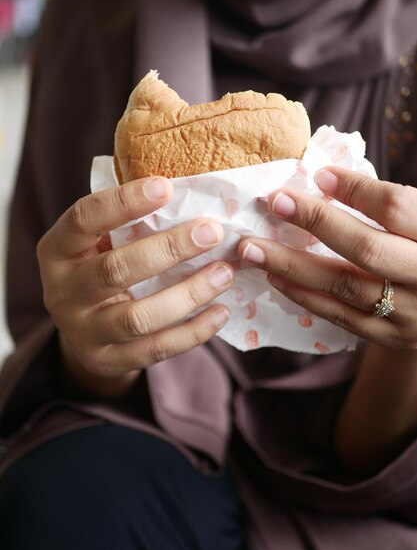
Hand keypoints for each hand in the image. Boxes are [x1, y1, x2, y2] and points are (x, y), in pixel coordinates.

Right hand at [37, 177, 232, 393]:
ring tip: (225, 273)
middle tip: (212, 232)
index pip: (83, 219)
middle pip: (116, 270)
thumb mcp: (99, 240)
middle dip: (169, 249)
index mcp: (57, 250)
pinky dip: (193, 332)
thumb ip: (127, 219)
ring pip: (138, 317)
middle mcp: (62, 292)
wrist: (83, 330)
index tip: (166, 187)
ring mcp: (83, 332)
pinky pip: (155, 350)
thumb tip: (188, 188)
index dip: (123, 202)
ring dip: (188, 294)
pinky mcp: (107, 361)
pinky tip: (221, 312)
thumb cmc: (100, 266)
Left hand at [238, 167, 416, 350]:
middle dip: (316, 222)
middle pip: (366, 249)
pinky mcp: (393, 338)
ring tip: (254, 248)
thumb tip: (326, 180)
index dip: (356, 189)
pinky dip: (305, 296)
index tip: (318, 174)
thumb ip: (392, 206)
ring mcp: (412, 314)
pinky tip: (276, 278)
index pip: (397, 208)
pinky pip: (341, 316)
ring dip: (293, 265)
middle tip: (274, 202)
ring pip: (344, 287)